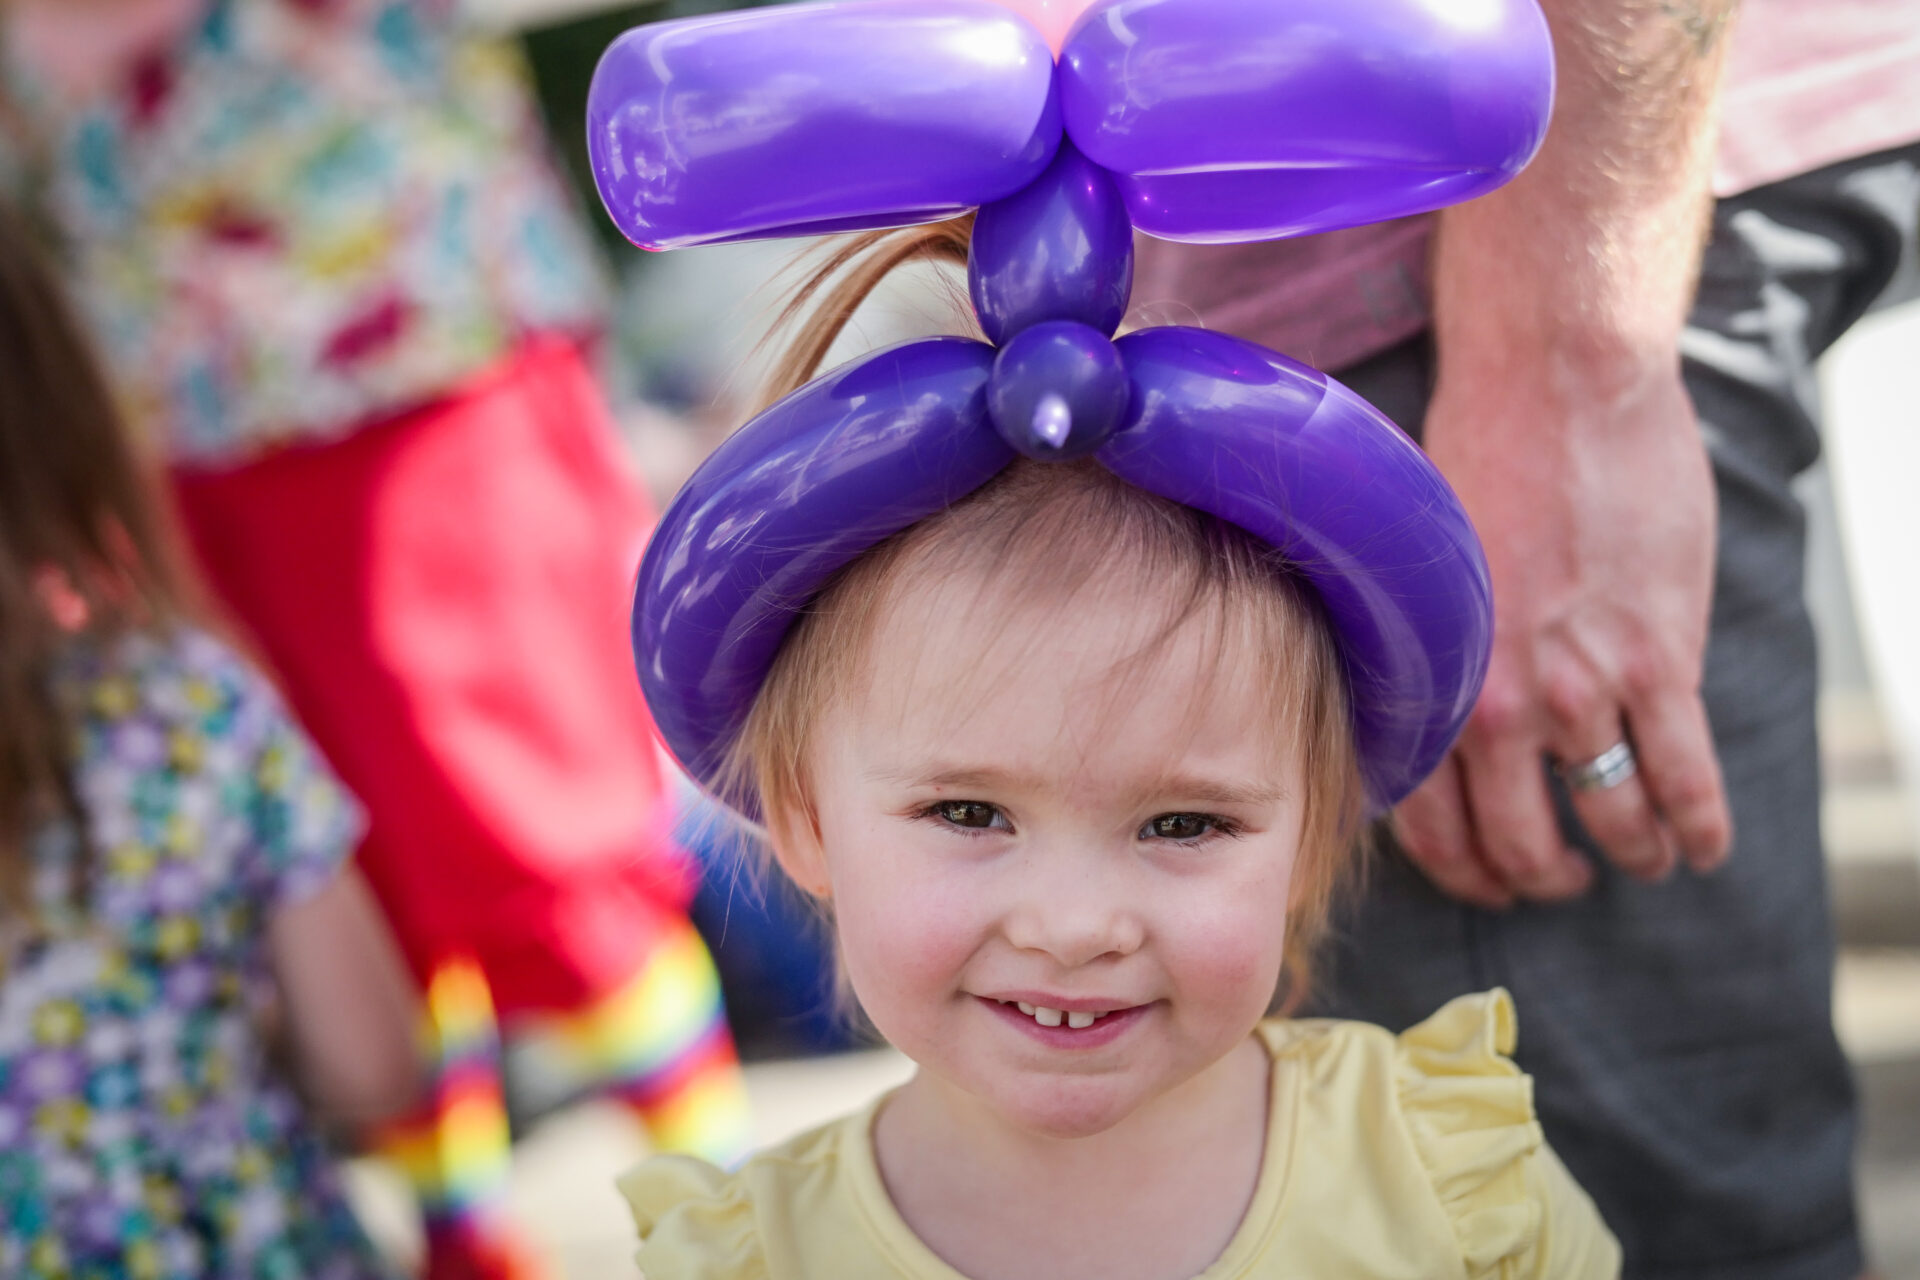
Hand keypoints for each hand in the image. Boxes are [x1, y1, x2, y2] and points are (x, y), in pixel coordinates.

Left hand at [1392, 356, 1734, 906]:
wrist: (1551, 388)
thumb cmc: (1469, 464)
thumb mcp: (1418, 582)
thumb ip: (1430, 663)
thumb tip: (1430, 728)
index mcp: (1430, 687)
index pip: (1434, 830)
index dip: (1466, 875)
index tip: (1489, 881)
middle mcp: (1495, 706)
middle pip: (1521, 847)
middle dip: (1543, 880)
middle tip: (1561, 878)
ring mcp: (1582, 688)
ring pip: (1613, 820)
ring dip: (1631, 856)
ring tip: (1639, 857)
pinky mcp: (1658, 659)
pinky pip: (1686, 777)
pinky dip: (1699, 827)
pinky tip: (1703, 846)